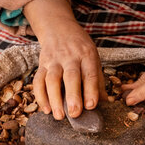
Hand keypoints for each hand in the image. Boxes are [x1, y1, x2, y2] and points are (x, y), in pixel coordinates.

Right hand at [24, 0, 105, 119]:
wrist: (59, 28)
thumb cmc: (80, 49)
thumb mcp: (93, 58)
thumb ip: (97, 81)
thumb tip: (105, 104)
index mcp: (87, 56)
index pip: (90, 74)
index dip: (91, 90)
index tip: (92, 106)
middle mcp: (70, 57)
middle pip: (71, 77)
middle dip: (72, 96)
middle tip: (75, 114)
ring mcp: (54, 61)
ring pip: (52, 79)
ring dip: (54, 99)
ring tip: (59, 116)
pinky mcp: (42, 65)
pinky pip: (38, 81)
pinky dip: (41, 96)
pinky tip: (46, 110)